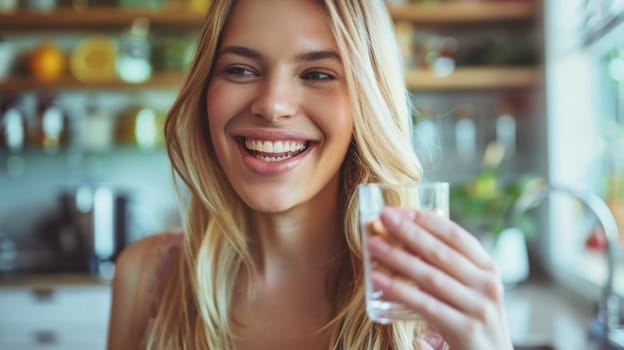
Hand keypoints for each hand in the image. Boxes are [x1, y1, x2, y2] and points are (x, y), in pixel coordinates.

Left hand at [366, 207, 512, 349]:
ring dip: (398, 258)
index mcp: (488, 268)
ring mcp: (478, 308)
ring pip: (431, 277)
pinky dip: (400, 291)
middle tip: (383, 216)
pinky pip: (426, 306)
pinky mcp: (465, 330)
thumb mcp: (468, 288)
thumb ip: (445, 266)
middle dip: (409, 232)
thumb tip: (404, 239)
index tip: (401, 210)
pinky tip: (379, 281)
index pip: (456, 236)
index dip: (427, 220)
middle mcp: (487, 285)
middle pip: (441, 252)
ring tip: (374, 245)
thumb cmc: (471, 319)